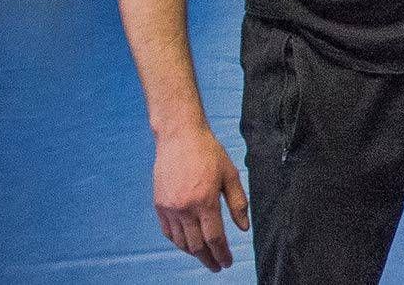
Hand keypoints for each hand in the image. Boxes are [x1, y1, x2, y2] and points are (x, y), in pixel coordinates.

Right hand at [153, 125, 248, 271]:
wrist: (180, 137)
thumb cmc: (209, 153)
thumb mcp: (230, 175)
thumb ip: (238, 203)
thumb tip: (244, 228)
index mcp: (205, 201)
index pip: (214, 238)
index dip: (222, 254)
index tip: (227, 263)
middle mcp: (184, 208)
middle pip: (197, 245)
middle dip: (208, 259)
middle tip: (217, 266)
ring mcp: (169, 208)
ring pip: (181, 242)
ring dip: (194, 253)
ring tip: (205, 256)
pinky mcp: (159, 205)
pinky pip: (168, 232)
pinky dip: (179, 242)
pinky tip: (188, 243)